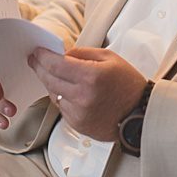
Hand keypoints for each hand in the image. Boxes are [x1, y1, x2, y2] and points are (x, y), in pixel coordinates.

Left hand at [28, 47, 147, 140]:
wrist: (140, 113)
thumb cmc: (129, 85)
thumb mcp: (111, 59)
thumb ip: (83, 53)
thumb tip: (62, 53)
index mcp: (92, 76)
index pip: (56, 64)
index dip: (42, 56)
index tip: (37, 52)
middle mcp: (82, 96)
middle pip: (49, 79)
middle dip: (40, 68)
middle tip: (36, 60)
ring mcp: (78, 112)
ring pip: (52, 94)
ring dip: (51, 83)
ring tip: (58, 75)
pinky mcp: (77, 124)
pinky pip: (61, 108)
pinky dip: (63, 98)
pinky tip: (72, 93)